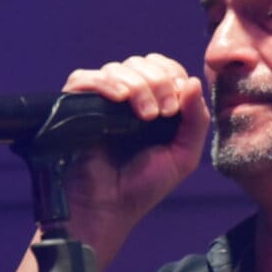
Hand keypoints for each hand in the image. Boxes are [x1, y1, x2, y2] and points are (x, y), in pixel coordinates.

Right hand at [60, 53, 209, 262]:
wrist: (108, 209)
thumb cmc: (144, 186)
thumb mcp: (183, 155)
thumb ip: (196, 120)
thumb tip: (193, 80)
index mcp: (151, 103)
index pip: (163, 67)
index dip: (173, 76)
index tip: (177, 107)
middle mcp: (125, 98)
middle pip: (141, 63)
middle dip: (158, 81)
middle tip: (163, 113)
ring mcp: (99, 102)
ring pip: (117, 68)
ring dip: (138, 86)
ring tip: (146, 116)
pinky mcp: (74, 107)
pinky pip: (84, 79)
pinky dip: (105, 83)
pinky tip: (120, 99)